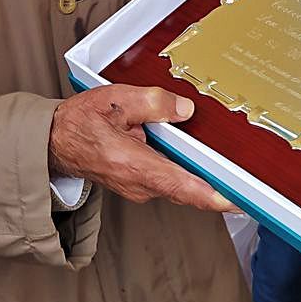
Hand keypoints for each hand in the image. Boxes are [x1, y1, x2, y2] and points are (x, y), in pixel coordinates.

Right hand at [49, 84, 237, 211]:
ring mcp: (139, 188)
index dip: (213, 196)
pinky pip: (168, 177)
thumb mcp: (115, 99)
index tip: (239, 201)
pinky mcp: (139, 184)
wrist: (55, 141)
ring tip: (222, 157)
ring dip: (197, 170)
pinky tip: (189, 150)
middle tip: (245, 172)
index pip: (181, 185)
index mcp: (133, 164)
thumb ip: (152, 102)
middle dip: (215, 178)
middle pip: (187, 185)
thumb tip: (183, 109)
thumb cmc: (80, 122)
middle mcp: (139, 184)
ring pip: (178, 180)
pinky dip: (182, 167)